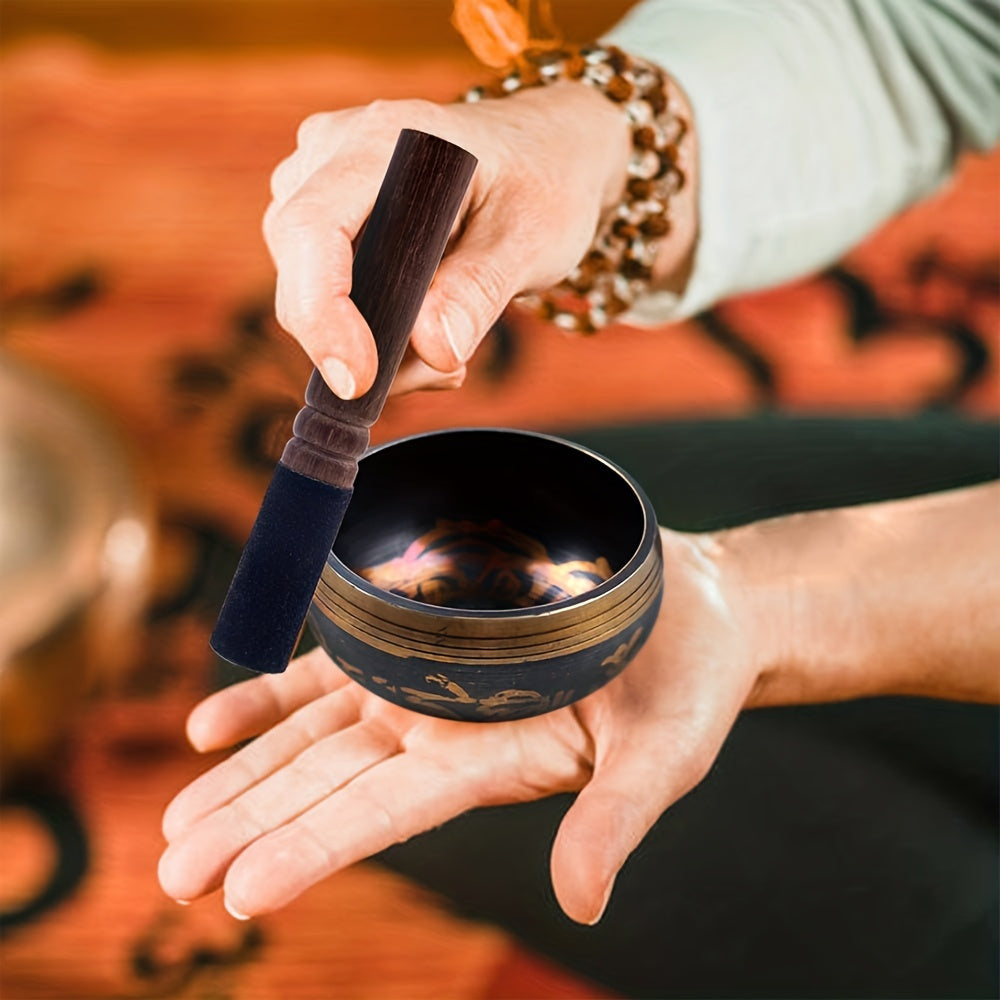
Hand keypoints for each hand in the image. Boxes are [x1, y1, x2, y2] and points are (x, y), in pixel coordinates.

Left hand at [159, 527, 770, 924]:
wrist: (689, 608)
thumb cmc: (689, 683)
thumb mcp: (664, 755)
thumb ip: (616, 821)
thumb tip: (585, 907)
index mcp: (492, 762)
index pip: (388, 814)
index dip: (318, 848)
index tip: (243, 891)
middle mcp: (442, 730)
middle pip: (329, 782)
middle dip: (251, 822)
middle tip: (172, 874)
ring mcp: (421, 685)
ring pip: (313, 733)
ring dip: (244, 771)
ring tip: (175, 823)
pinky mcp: (417, 637)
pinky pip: (326, 668)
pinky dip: (268, 694)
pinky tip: (208, 722)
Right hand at [263, 82, 694, 396]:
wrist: (545, 157)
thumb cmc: (543, 184)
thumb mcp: (533, 238)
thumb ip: (478, 291)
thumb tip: (430, 350)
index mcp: (385, 138)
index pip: (312, 228)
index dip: (322, 312)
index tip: (359, 379)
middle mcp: (332, 151)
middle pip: (300, 273)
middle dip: (360, 346)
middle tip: (444, 373)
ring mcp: (316, 183)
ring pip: (307, 295)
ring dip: (374, 346)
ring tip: (451, 349)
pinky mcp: (322, 219)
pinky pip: (322, 296)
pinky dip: (371, 335)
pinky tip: (430, 334)